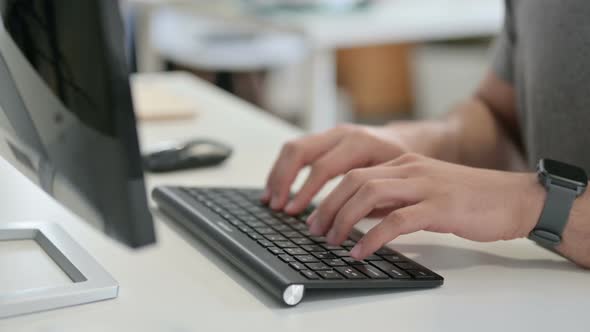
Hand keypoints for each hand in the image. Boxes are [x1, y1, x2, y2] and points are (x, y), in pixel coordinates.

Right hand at [261, 124, 415, 213]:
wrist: (409, 141)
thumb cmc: (403, 166)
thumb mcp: (393, 182)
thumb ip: (369, 200)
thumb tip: (346, 229)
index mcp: (360, 144)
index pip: (324, 167)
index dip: (306, 192)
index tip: (294, 212)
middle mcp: (342, 134)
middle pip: (300, 151)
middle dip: (284, 180)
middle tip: (277, 207)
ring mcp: (332, 134)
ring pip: (294, 148)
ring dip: (278, 174)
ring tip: (270, 200)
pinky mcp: (325, 139)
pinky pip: (297, 150)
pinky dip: (284, 169)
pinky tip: (277, 189)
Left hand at [307, 153, 545, 259]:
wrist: (514, 199)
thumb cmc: (469, 200)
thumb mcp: (424, 193)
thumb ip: (395, 200)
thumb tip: (363, 216)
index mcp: (403, 164)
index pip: (354, 173)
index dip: (329, 195)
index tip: (315, 217)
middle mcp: (409, 169)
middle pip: (354, 181)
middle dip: (327, 206)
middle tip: (314, 230)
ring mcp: (424, 185)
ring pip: (368, 194)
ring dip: (343, 219)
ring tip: (332, 240)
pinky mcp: (439, 207)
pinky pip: (396, 220)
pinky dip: (372, 237)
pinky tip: (360, 251)